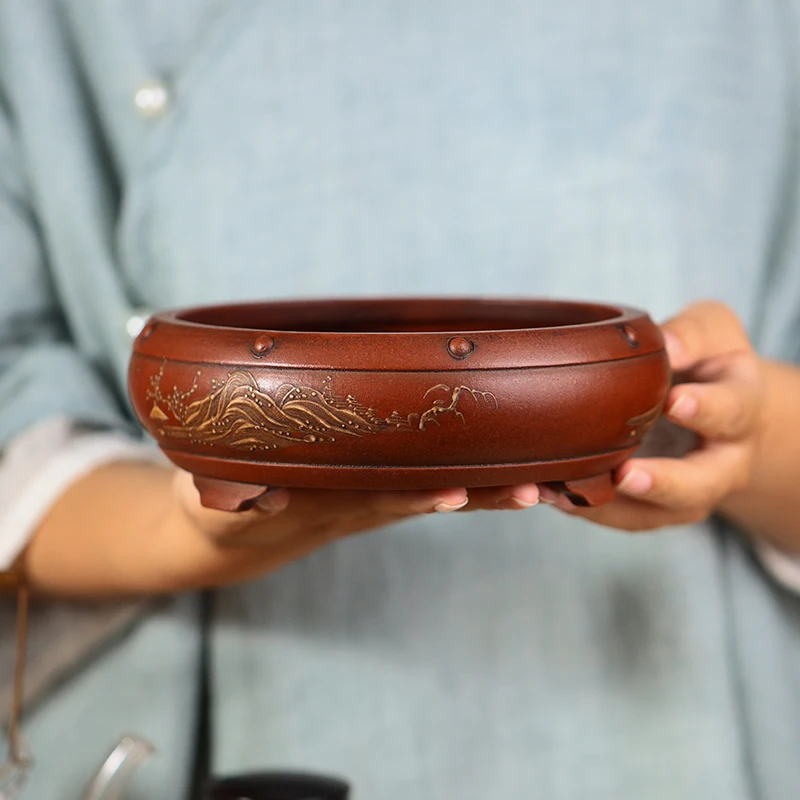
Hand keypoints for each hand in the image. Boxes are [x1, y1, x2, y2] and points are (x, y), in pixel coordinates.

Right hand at [154, 472, 540, 590]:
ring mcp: (377, 497)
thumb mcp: (214, 508)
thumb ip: (226, 502)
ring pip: (445, 491)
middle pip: (431, 498)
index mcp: (327, 506)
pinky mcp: (379, 488)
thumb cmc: (222, 513)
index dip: (417, 498)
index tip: (456, 494)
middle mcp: (364, 503)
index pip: (380, 500)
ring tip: (548, 484)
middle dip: (481, 497)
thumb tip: (245, 500)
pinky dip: (480, 480)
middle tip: (532, 492)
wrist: (236, 540)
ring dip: (494, 491)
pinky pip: (436, 482)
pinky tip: (523, 470)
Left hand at [538, 301, 766, 531]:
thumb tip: (665, 345)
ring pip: (657, 514)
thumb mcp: (711, 332)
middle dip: (663, 483)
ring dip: (614, 507)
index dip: (705, 409)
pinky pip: (624, 517)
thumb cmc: (706, 362)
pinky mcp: (654, 507)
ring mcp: (688, 492)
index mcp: (740, 410)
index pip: (731, 413)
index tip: (674, 401)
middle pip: (700, 485)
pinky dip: (590, 510)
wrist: (714, 407)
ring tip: (573, 495)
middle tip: (626, 474)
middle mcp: (722, 462)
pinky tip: (556, 496)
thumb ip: (691, 335)